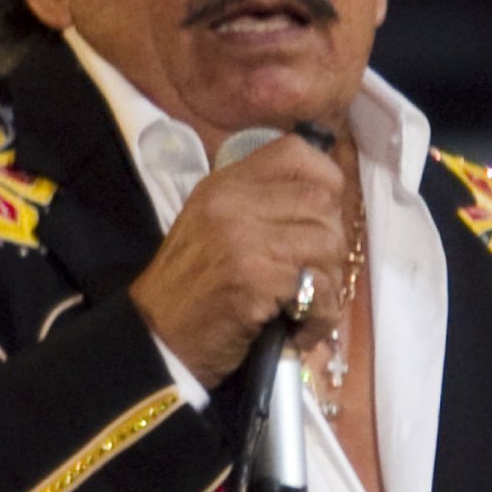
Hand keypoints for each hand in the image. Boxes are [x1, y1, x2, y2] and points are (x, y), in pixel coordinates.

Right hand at [127, 134, 352, 385]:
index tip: (327, 217)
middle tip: (320, 274)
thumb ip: (261, 206)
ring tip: (310, 308)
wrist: (157, 338)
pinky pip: (316, 290)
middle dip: (334, 243)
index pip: (296, 153)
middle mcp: (234, 202)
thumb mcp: (215, 226)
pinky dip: (320, 316)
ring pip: (327, 244)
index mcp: (226, 184)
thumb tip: (326, 204)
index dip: (327, 181)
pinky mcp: (255, 278)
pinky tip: (300, 330)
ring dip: (330, 284)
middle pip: (322, 200)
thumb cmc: (191, 289)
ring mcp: (244, 238)